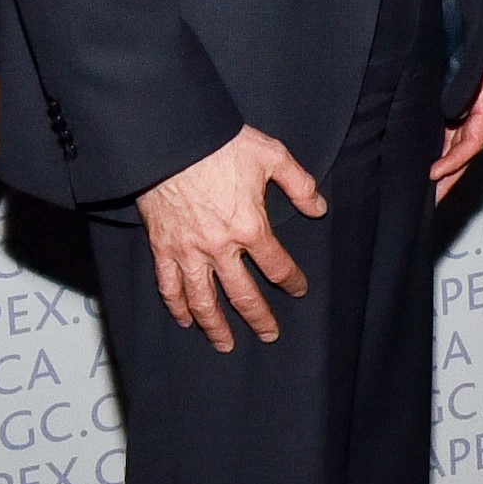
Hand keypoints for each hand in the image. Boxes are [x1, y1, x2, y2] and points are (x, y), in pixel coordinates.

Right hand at [137, 125, 327, 350]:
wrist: (172, 140)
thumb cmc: (221, 144)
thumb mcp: (271, 155)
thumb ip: (299, 183)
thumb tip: (318, 209)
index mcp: (250, 226)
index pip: (277, 265)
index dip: (292, 281)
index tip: (299, 289)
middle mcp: (221, 247)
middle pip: (243, 294)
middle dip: (259, 317)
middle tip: (269, 334)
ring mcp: (189, 251)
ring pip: (204, 300)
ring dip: (216, 326)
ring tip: (226, 344)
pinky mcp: (163, 248)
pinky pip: (169, 286)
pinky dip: (177, 307)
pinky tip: (185, 320)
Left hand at [431, 38, 482, 200]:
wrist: (466, 11)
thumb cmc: (472, 32)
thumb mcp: (474, 57)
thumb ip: (467, 83)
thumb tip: (452, 114)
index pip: (474, 139)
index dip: (456, 160)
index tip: (435, 173)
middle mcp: (478, 106)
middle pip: (466, 149)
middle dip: (450, 175)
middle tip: (432, 199)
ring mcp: (466, 106)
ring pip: (457, 143)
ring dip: (445, 167)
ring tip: (429, 190)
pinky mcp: (453, 103)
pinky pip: (449, 131)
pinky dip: (440, 149)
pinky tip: (426, 160)